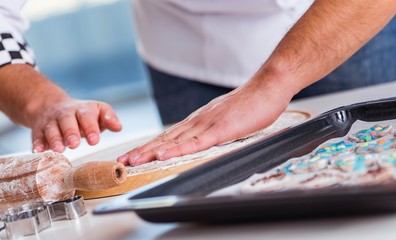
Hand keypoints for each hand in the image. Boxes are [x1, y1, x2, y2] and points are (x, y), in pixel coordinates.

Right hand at [30, 99, 121, 152]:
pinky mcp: (39, 129)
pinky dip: (37, 144)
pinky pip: (36, 136)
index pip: (87, 117)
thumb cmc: (82, 113)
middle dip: (71, 133)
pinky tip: (39, 152)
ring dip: (55, 139)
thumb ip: (109, 118)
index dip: (91, 128)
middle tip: (75, 144)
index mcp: (82, 110)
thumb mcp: (97, 110)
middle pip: (67, 121)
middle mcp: (65, 114)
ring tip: (60, 150)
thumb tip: (119, 127)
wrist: (51, 104)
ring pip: (51, 129)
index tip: (95, 140)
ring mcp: (51, 121)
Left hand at [117, 78, 292, 165]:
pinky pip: (195, 142)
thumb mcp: (228, 117)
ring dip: (152, 151)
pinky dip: (177, 149)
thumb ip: (214, 128)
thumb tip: (206, 139)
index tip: (136, 154)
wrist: (268, 86)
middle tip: (124, 159)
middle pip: (166, 138)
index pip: (171, 135)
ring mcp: (208, 124)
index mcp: (200, 119)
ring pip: (175, 140)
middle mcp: (198, 120)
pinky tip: (163, 155)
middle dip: (144, 150)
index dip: (152, 145)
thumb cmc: (252, 103)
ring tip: (134, 160)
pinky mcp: (220, 129)